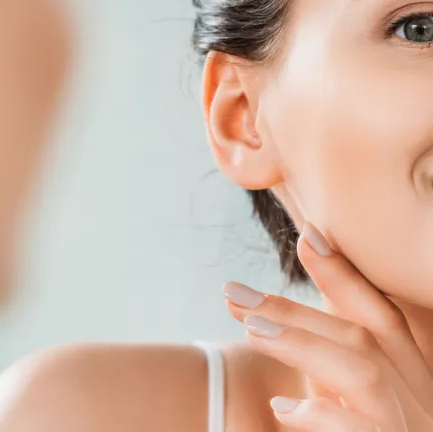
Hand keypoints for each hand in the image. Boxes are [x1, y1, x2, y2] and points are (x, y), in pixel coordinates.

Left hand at [224, 223, 432, 430]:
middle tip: (233, 293)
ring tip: (249, 330)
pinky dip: (324, 416)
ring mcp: (412, 426)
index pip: (381, 313)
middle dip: (294, 308)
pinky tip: (286, 411)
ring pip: (361, 369)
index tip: (308, 235)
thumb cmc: (374, 430)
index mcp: (411, 376)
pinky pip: (364, 430)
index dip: (346, 273)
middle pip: (360, 334)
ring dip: (303, 343)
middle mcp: (420, 396)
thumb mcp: (356, 400)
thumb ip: (329, 365)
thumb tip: (271, 321)